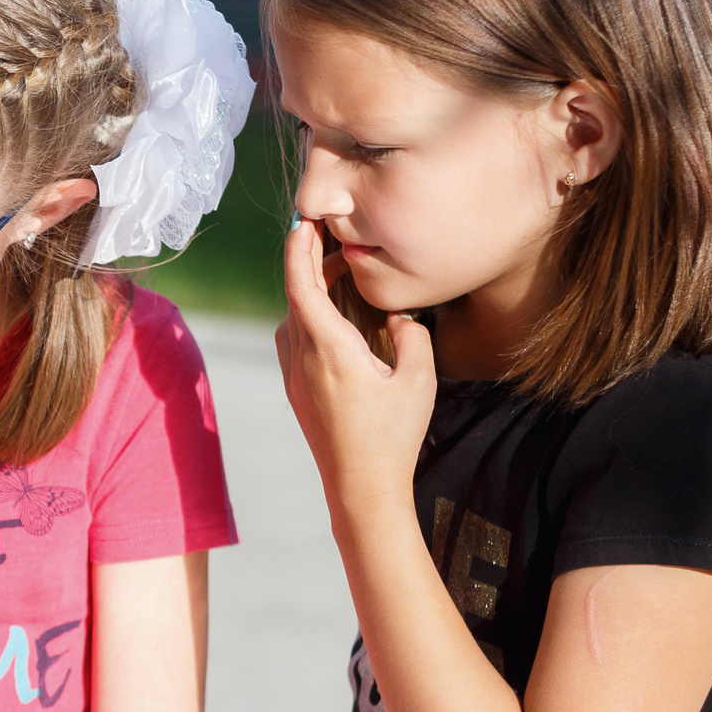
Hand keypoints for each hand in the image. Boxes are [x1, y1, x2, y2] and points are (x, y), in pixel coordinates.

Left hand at [274, 218, 435, 520]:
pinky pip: (296, 341)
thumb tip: (398, 314)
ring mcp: (294, 377)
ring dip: (310, 291)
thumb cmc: (392, 436)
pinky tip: (336, 317)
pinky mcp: (297, 392)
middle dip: (311, 262)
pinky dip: (310, 317)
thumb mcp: (417, 378)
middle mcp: (301, 358)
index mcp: (327, 348)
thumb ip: (410, 334)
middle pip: (295, 296)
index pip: (300, 284)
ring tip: (339, 274)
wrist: (361, 490)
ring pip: (293, 318)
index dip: (299, 249)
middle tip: (335, 238)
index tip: (305, 221)